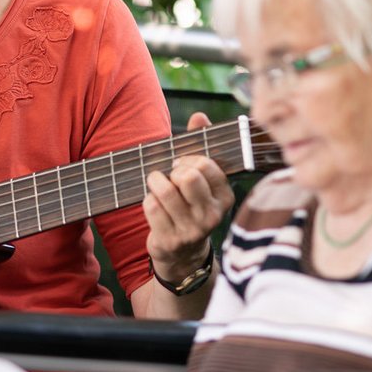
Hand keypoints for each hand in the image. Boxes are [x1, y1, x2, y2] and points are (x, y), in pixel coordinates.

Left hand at [144, 112, 234, 286]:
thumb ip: (201, 145)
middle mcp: (212, 215)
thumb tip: (199, 117)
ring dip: (154, 181)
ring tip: (156, 184)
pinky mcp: (170, 240)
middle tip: (170, 176)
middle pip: (187, 176)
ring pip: (165, 190)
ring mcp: (191, 230)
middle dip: (172, 170)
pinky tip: (153, 204)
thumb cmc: (190, 206)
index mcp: (225, 198)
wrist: (182, 255)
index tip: (183, 165)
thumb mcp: (201, 180)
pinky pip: (150, 206)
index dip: (188, 159)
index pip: (206, 165)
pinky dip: (147, 199)